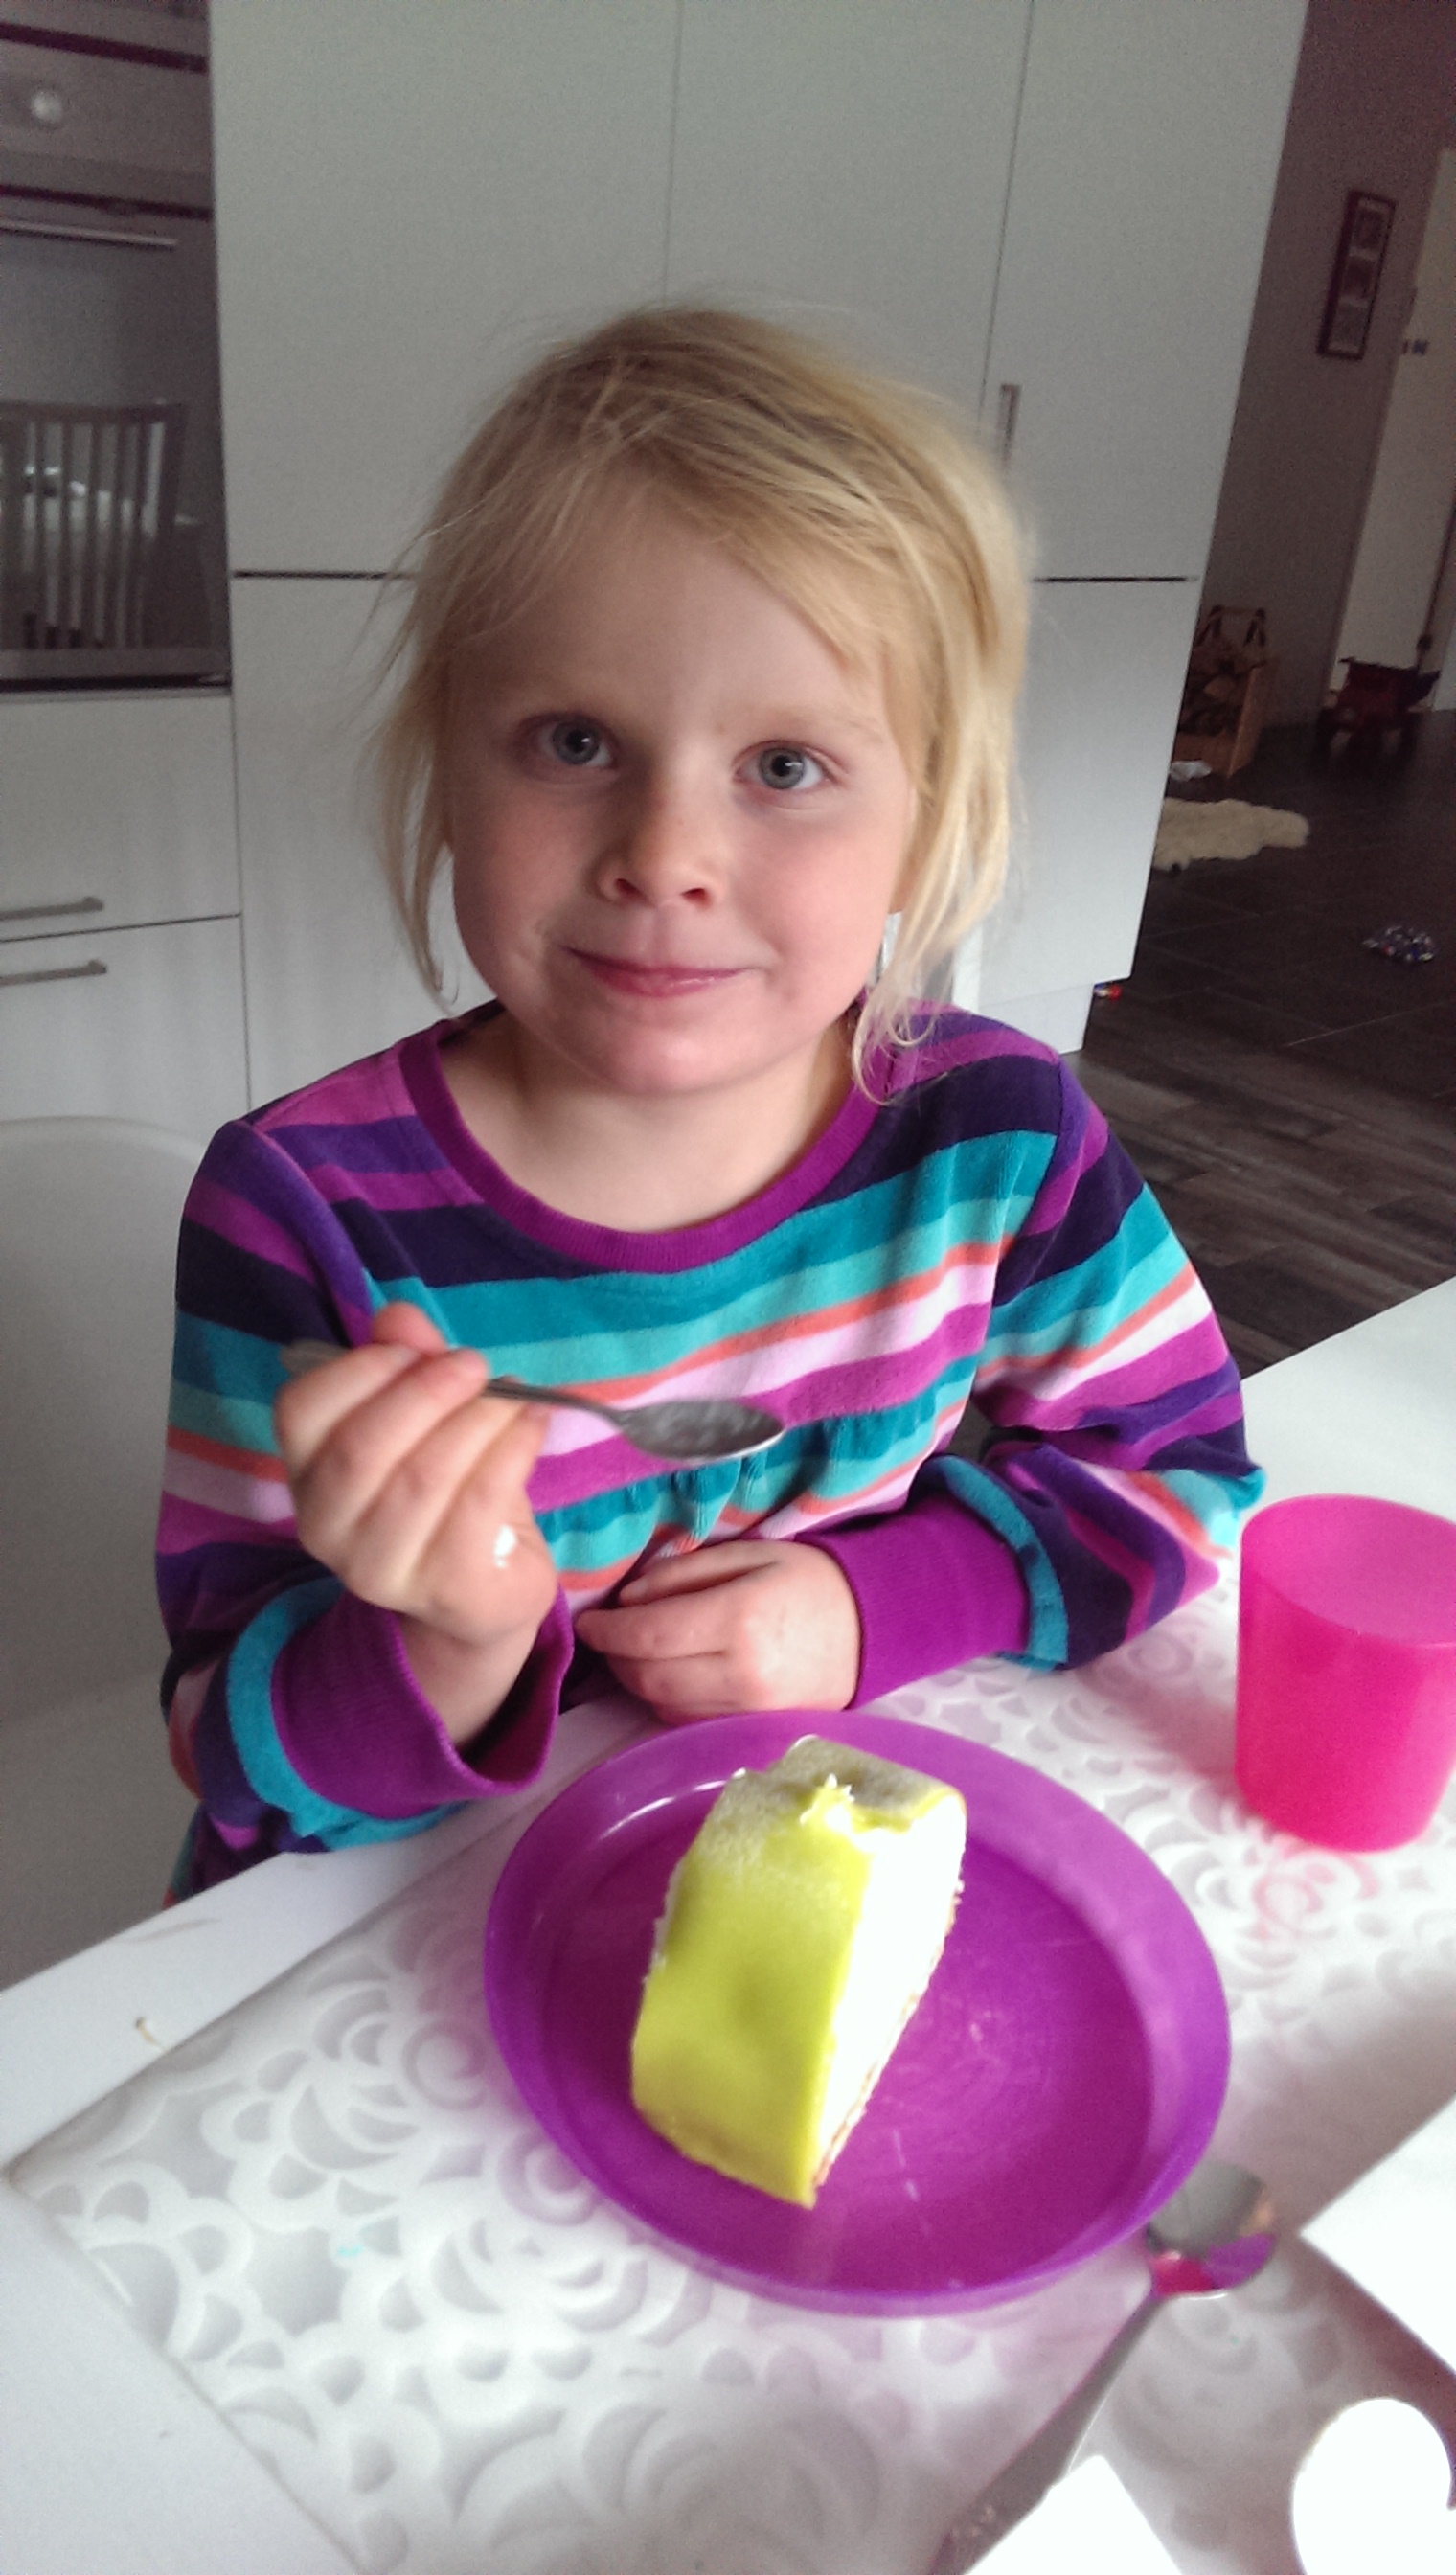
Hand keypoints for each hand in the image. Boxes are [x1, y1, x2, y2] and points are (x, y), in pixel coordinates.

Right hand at [273, 1302, 557, 1742]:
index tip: (415, 1350)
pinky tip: (533, 1425)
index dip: (357, 1370)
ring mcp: (381, 1569)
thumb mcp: (426, 1419)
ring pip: (424, 1478)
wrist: (483, 1591)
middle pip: (361, 1447)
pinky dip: (512, 1452)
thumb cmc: (446, 1491)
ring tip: (515, 1397)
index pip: (300, 1411)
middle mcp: (327, 1527)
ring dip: (478, 1421)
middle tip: (475, 1364)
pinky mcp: (446, 1592)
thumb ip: (407, 1362)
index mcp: (307, 1473)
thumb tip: (399, 1316)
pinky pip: (478, 1506)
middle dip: (426, 1392)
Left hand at [575, 1539, 860, 1721]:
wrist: (872, 1629)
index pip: (650, 1635)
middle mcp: (742, 1672)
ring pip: (664, 1705)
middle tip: (608, 1636)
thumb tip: (628, 1601)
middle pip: (650, 1677)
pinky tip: (670, 1675)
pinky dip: (666, 1700)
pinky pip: (690, 1720)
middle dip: (617, 1658)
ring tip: (635, 1653)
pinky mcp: (755, 1729)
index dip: (608, 1632)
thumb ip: (684, 1575)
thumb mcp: (749, 1555)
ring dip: (637, 1681)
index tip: (589, 1622)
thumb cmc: (808, 1580)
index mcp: (739, 1618)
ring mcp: (749, 1709)